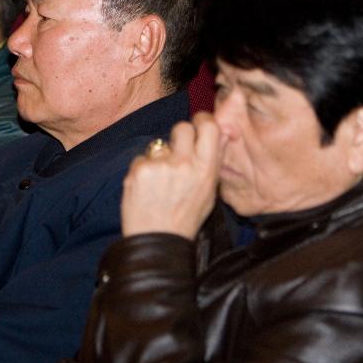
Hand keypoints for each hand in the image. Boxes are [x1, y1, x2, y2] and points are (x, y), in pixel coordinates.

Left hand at [120, 113, 222, 239]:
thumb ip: (214, 161)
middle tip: (178, 151)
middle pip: (182, 126)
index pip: (208, 126)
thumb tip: (223, 131)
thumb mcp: (209, 192)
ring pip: (159, 143)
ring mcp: (160, 166)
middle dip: (180, 135)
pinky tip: (147, 188)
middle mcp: (185, 164)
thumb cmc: (186, 218)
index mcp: (206, 170)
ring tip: (160, 181)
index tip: (198, 123)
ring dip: (159, 157)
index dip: (203, 120)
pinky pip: (142, 158)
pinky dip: (143, 170)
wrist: (158, 242)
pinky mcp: (139, 170)